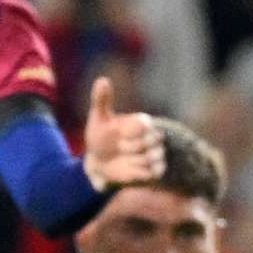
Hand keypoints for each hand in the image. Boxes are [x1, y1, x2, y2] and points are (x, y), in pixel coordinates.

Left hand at [81, 76, 165, 190]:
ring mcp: (154, 153)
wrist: (99, 161)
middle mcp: (151, 136)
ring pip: (152, 157)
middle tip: (118, 148)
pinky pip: (154, 172)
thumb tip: (103, 79)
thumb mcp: (98, 118)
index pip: (145, 124)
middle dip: (132, 147)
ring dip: (134, 160)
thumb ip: (101, 99)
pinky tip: (127, 168)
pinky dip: (140, 172)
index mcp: (141, 121)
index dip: (130, 132)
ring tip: (122, 159)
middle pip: (153, 141)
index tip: (118, 135)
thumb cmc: (100, 136)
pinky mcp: (154, 170)